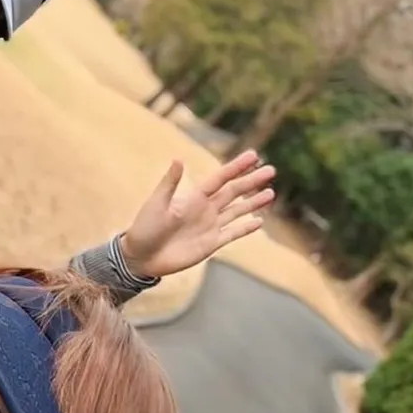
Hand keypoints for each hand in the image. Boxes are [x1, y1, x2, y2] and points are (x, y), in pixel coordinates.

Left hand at [120, 149, 275, 279]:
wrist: (141, 256)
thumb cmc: (145, 227)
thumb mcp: (157, 203)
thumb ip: (170, 183)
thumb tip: (178, 159)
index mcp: (194, 197)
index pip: (220, 178)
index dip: (236, 167)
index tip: (253, 155)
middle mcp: (205, 209)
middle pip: (234, 192)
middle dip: (252, 181)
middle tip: (272, 170)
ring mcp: (210, 226)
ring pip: (237, 211)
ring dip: (254, 202)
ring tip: (271, 193)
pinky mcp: (211, 244)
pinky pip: (233, 233)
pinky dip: (246, 228)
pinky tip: (259, 221)